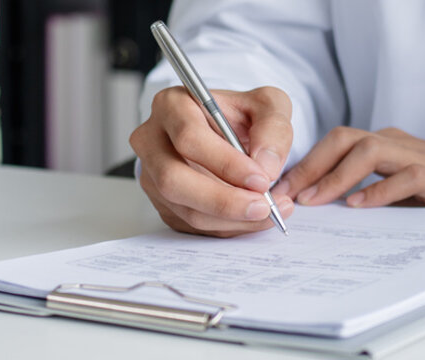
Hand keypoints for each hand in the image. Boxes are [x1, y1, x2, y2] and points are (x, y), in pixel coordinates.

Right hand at [130, 86, 295, 236]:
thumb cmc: (242, 115)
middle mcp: (152, 140)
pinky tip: (252, 216)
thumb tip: (266, 167)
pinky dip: (227, 226)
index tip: (260, 179)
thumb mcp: (267, 105)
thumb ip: (272, 128)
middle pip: (173, 180)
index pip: (189, 138)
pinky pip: (193, 224)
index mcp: (172, 105)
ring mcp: (152, 175)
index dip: (225, 163)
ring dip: (230, 219)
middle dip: (222, 200)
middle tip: (262, 207)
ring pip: (184, 209)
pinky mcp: (162, 202)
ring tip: (269, 212)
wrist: (228, 133)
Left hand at [272, 126, 424, 209]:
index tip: (279, 189)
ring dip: (336, 175)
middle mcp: (397, 143)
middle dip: (311, 165)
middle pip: (344, 138)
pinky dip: (379, 190)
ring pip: (369, 149)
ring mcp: (420, 156)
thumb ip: (355, 193)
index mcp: (382, 144)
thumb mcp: (390, 194)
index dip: (303, 163)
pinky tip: (359, 206)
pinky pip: (407, 175)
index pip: (333, 143)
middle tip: (288, 193)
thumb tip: (306, 207)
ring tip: (315, 200)